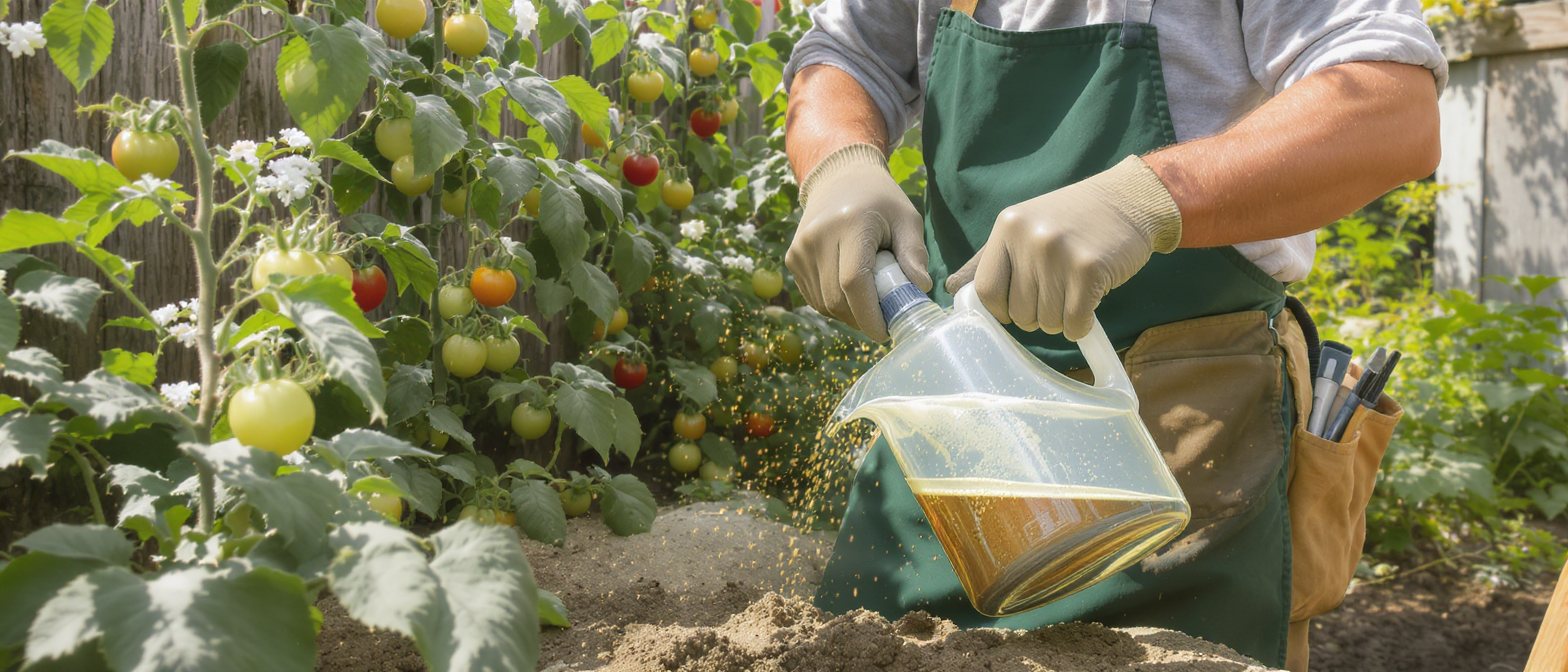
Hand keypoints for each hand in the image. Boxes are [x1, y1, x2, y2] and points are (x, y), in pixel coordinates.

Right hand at [786, 143, 931, 341]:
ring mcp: (800, 249)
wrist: (840, 178)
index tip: (886, 332)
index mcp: (849, 224)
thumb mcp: (906, 218)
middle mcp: (818, 237)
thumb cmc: (880, 201)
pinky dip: (834, 305)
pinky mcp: (792, 258)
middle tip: (883, 319)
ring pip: (823, 304)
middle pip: (837, 299)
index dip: (870, 314)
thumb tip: (919, 289)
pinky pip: (814, 297)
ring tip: (869, 301)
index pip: (854, 281)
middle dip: (862, 319)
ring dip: (848, 314)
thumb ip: (914, 253)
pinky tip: (850, 293)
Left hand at [944, 156, 1182, 340]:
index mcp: (1006, 227)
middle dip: (1037, 315)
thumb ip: (987, 261)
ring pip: (1048, 322)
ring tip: (1074, 291)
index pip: (985, 291)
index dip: (1001, 310)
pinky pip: (1075, 323)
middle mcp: (1028, 238)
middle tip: (1057, 292)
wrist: (1128, 199)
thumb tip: (950, 290)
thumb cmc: (1072, 220)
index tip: (1017, 307)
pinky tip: (1090, 303)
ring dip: (1062, 320)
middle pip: (1018, 312)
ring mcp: (1058, 254)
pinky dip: (1082, 325)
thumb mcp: (1023, 228)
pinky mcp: (1090, 269)